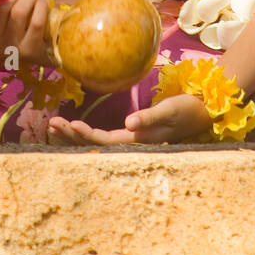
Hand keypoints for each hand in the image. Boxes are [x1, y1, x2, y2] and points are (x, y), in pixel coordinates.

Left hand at [47, 92, 211, 145]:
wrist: (203, 112)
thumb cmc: (187, 109)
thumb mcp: (170, 110)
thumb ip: (150, 117)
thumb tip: (129, 123)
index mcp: (138, 139)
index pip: (105, 141)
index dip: (86, 135)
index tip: (70, 124)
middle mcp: (132, 142)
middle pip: (96, 144)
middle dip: (72, 136)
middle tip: (52, 125)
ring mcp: (132, 139)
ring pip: (97, 142)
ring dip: (76, 136)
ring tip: (55, 127)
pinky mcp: (133, 133)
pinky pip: (103, 138)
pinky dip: (86, 133)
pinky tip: (75, 128)